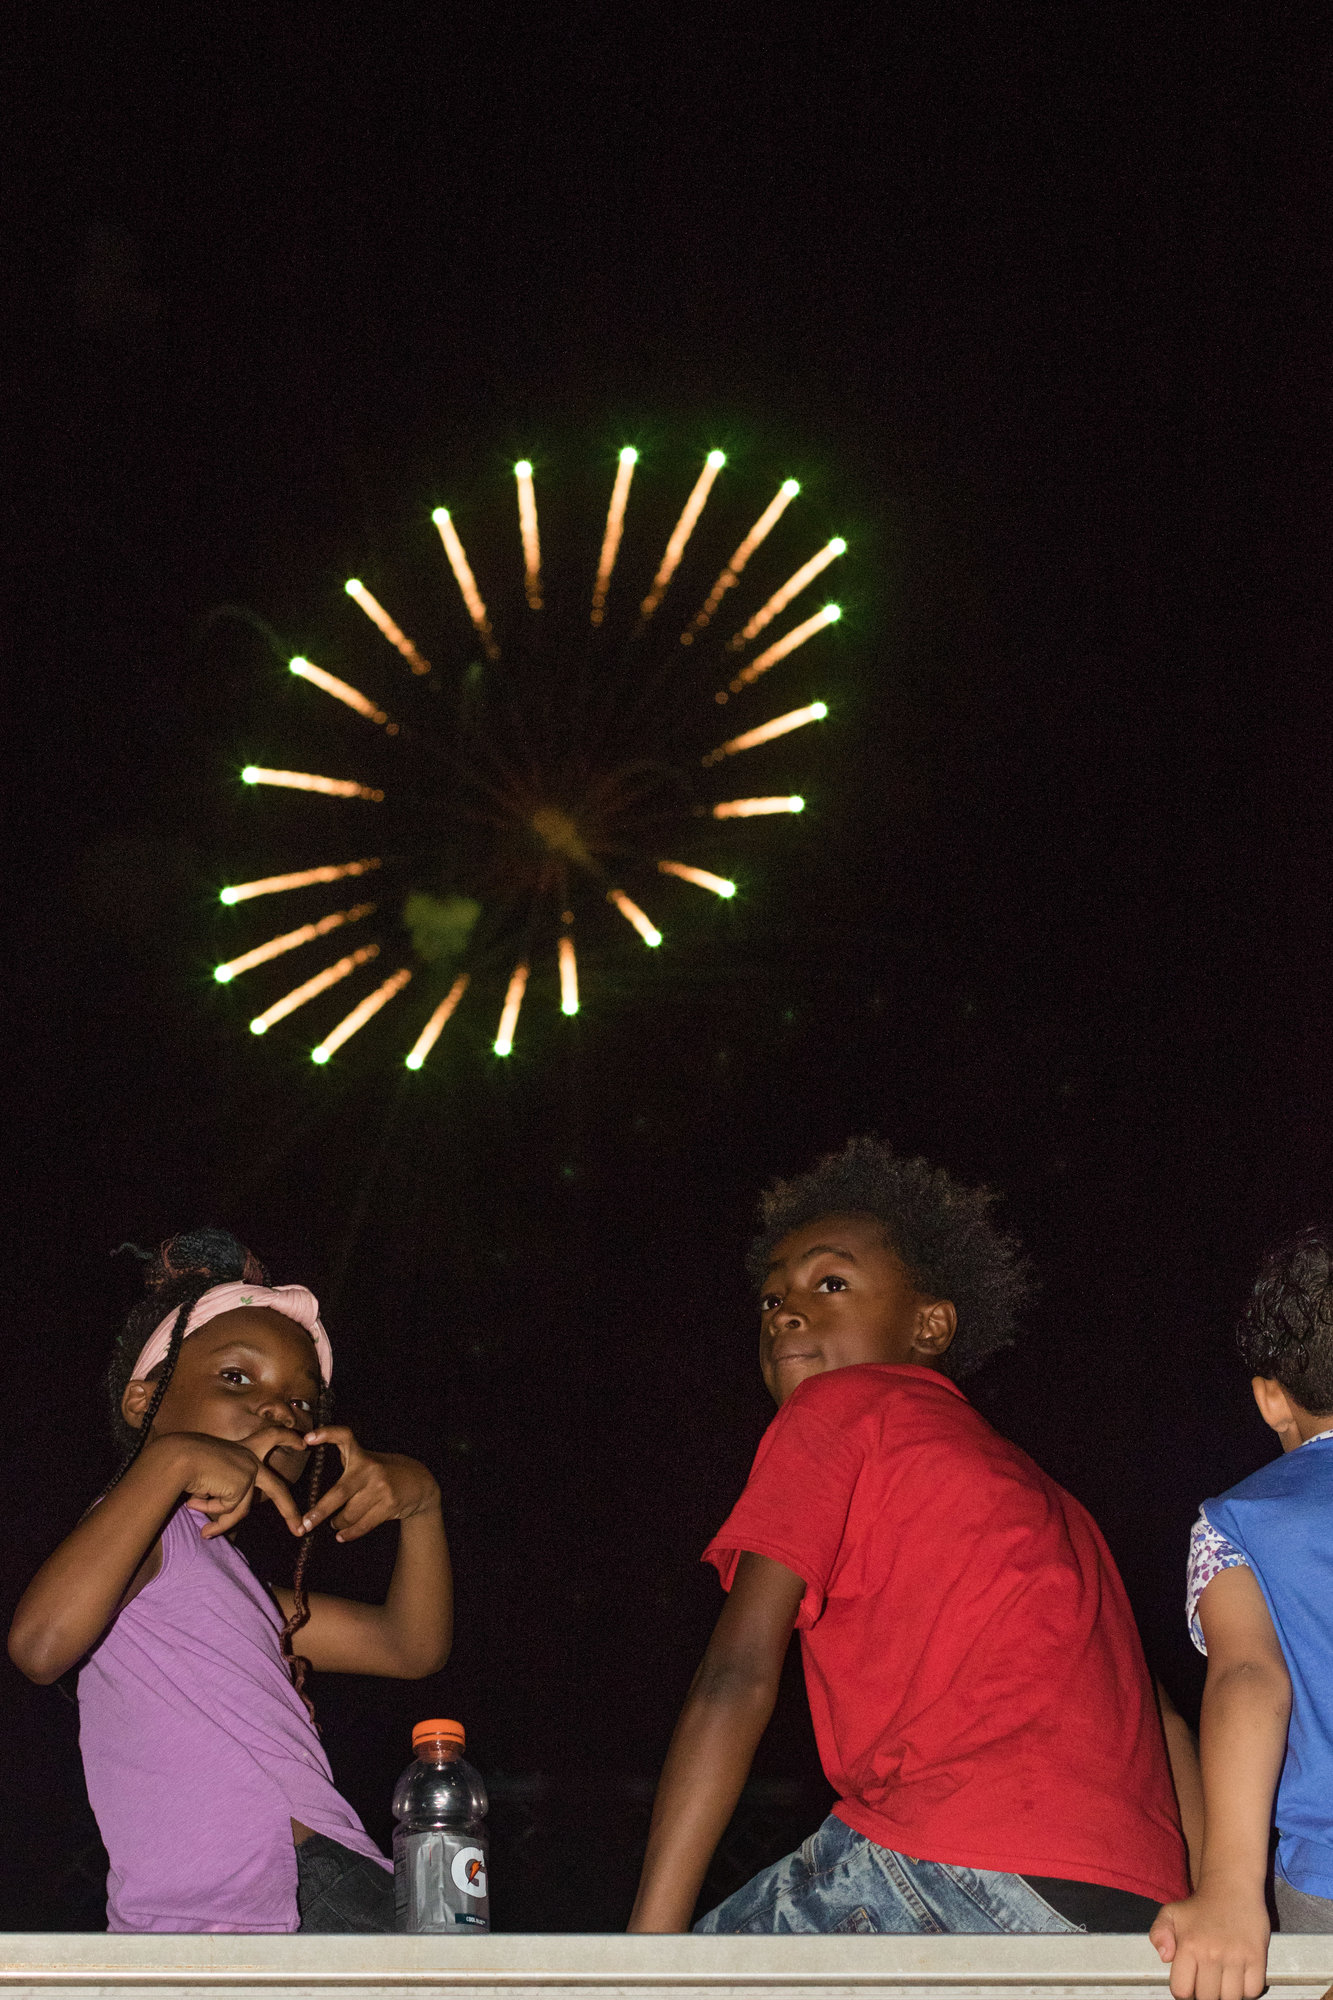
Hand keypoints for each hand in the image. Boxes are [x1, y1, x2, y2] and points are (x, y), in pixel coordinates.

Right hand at [154, 1430, 305, 1540]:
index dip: (287, 1438)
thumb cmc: (185, 1463)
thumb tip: (220, 1522)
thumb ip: (223, 1494)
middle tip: (298, 1529)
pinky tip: (195, 1502)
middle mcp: (252, 1458)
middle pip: (277, 1489)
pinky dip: (212, 1512)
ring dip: (221, 1521)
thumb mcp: (210, 1477)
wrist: (179, 1457)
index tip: (303, 1441)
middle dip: (288, 1511)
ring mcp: (250, 1472)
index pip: (270, 1437)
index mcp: (244, 1448)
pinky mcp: (244, 1484)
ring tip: (203, 1527)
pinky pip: (230, 1511)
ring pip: (241, 1509)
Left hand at [297, 1429, 439, 1542]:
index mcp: (362, 1455)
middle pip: (339, 1492)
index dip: (326, 1434)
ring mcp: (381, 1487)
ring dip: (338, 1523)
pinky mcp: (390, 1504)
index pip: (344, 1437)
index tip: (307, 1439)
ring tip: (335, 1524)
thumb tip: (318, 1464)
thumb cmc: (384, 1472)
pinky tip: (342, 1535)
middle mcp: (371, 1469)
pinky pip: (363, 1525)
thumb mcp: (368, 1459)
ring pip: (350, 1513)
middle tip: (305, 1524)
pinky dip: (349, 1533)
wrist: (420, 1483)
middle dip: (319, 1511)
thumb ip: (347, 1458)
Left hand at [1150, 1886, 1269, 1999]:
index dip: (1185, 1993)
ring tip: (1223, 1981)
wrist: (1231, 1886)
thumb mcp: (1171, 1914)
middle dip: (1205, 1995)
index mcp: (1188, 1945)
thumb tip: (1164, 1957)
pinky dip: (1246, 1990)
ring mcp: (1235, 1956)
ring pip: (1230, 1999)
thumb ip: (1159, 1934)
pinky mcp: (1257, 1957)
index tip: (1190, 1986)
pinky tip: (1239, 1977)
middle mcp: (1211, 1952)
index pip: (1182, 1991)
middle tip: (1207, 1983)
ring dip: (1226, 1995)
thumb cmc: (1200, 1906)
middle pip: (1207, 1999)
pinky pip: (1252, 1991)